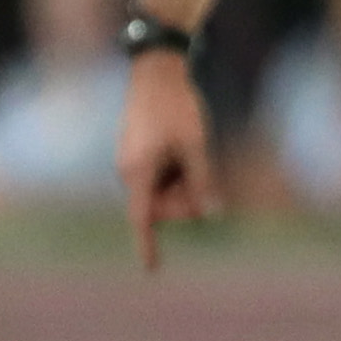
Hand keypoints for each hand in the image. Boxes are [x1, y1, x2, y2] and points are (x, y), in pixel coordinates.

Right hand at [115, 51, 221, 270]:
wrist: (156, 71)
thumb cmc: (177, 107)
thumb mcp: (196, 145)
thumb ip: (203, 181)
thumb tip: (212, 213)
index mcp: (138, 172)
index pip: (143, 219)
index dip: (148, 245)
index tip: (152, 269)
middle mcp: (129, 172)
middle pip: (159, 207)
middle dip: (184, 201)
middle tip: (205, 178)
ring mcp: (131, 163)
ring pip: (161, 192)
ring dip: (182, 185)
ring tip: (193, 153)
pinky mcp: (137, 155)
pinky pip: (159, 178)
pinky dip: (175, 173)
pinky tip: (185, 148)